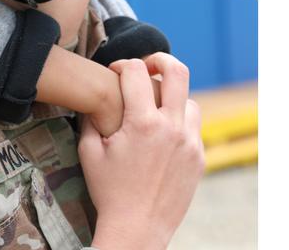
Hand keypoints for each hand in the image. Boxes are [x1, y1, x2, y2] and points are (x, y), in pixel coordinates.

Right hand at [79, 53, 204, 249]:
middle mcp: (171, 128)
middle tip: (147, 65)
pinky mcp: (199, 158)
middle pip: (177, 72)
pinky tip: (162, 133)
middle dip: (160, 60)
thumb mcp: (89, 151)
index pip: (136, 72)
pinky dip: (179, 122)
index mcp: (142, 123)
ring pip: (190, 100)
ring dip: (172, 96)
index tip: (115, 71)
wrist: (137, 228)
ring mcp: (190, 143)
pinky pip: (194, 127)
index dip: (122, 64)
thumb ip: (90, 119)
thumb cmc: (109, 190)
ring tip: (155, 105)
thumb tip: (93, 97)